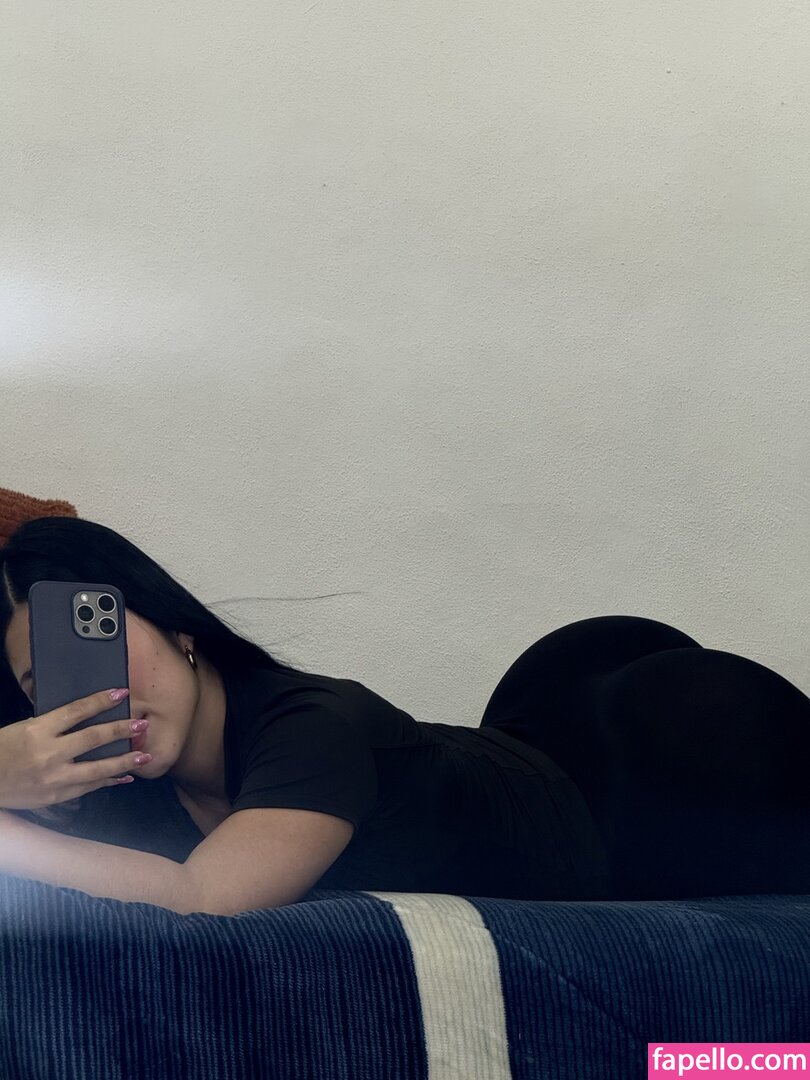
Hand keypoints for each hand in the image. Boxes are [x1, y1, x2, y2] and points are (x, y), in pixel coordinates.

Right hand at [0, 689, 148, 810]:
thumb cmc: (3, 749)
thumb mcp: (24, 728)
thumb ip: (53, 724)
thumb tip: (86, 716)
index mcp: (39, 730)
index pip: (77, 711)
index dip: (101, 701)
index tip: (122, 693)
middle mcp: (49, 754)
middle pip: (93, 739)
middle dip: (121, 731)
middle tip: (141, 724)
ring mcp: (54, 778)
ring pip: (97, 769)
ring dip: (124, 762)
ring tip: (145, 756)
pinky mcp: (56, 797)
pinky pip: (88, 788)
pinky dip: (108, 781)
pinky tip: (124, 777)